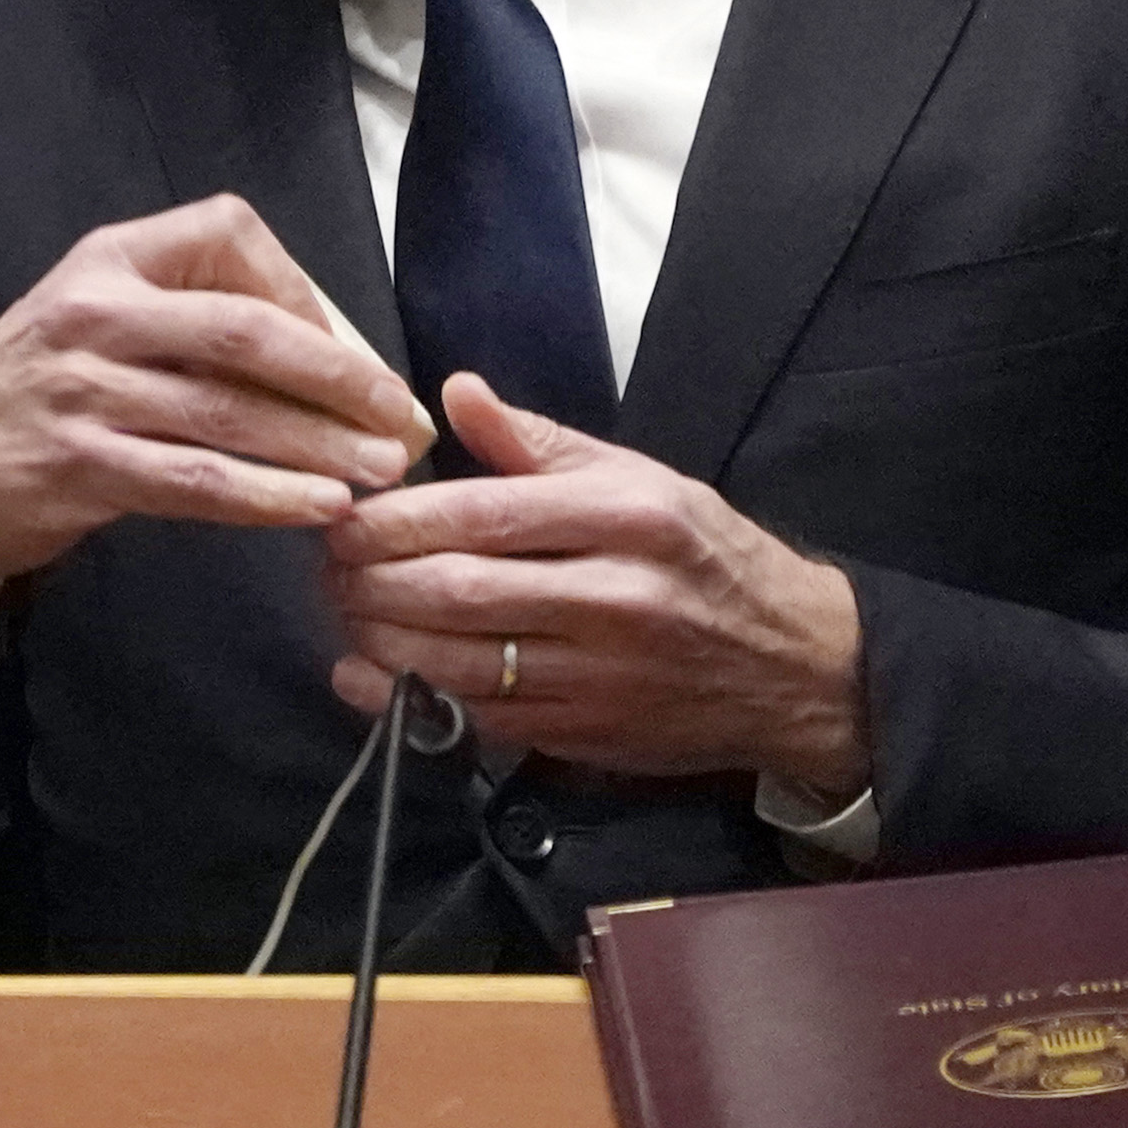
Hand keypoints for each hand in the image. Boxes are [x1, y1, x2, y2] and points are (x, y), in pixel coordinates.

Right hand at [0, 194, 435, 614]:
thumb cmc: (35, 394)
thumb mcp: (98, 324)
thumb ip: (193, 326)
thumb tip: (333, 362)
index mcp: (111, 259)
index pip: (229, 235)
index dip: (304, 288)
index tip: (350, 348)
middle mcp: (95, 311)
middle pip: (246, 331)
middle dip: (340, 376)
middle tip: (402, 416)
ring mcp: (82, 389)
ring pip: (227, 411)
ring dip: (319, 445)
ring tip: (383, 472)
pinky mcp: (76, 465)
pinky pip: (194, 480)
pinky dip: (266, 496)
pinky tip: (317, 509)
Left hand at [322, 374, 871, 802]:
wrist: (795, 666)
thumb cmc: (709, 559)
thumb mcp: (643, 480)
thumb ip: (540, 443)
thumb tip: (454, 394)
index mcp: (628, 517)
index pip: (486, 514)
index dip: (397, 518)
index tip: (347, 512)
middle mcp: (615, 596)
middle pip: (460, 589)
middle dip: (372, 578)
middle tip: (332, 562)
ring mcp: (600, 674)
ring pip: (458, 660)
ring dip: (379, 637)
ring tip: (345, 609)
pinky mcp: (586, 733)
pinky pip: (477, 719)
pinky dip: (408, 698)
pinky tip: (368, 674)